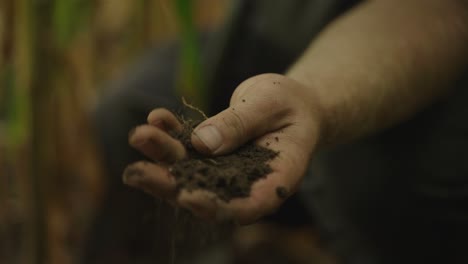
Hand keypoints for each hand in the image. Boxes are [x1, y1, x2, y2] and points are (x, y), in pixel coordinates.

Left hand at [123, 73, 322, 223]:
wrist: (291, 102)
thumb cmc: (292, 104)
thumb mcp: (271, 104)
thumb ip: (240, 124)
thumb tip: (202, 144)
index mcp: (277, 178)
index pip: (249, 204)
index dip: (218, 208)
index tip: (188, 198)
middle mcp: (247, 182)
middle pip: (206, 192)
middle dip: (169, 184)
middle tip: (136, 173)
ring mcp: (226, 169)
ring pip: (189, 171)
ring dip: (162, 156)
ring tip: (139, 135)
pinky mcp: (212, 152)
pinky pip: (187, 147)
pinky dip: (170, 134)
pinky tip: (156, 117)